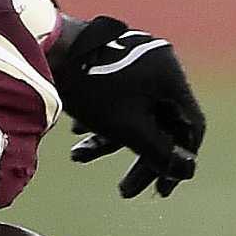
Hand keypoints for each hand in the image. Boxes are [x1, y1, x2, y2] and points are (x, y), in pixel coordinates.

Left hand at [52, 15, 205, 197]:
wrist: (45, 44)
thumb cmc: (90, 86)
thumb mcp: (127, 128)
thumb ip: (161, 152)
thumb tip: (187, 171)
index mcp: (171, 76)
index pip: (191, 126)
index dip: (180, 161)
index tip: (163, 189)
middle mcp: (160, 65)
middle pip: (161, 123)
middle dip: (139, 158)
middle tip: (125, 191)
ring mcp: (135, 60)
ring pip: (136, 112)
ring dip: (111, 140)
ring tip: (79, 156)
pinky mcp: (112, 58)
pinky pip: (118, 97)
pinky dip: (103, 118)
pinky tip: (75, 130)